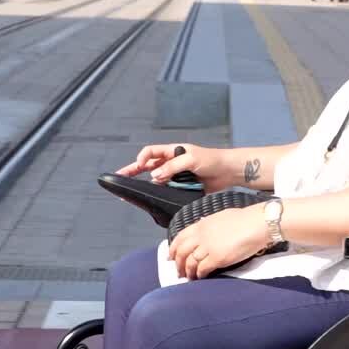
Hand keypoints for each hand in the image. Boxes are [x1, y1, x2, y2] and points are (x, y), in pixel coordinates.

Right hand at [115, 142, 231, 190]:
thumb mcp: (191, 160)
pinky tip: (152, 197)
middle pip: (148, 166)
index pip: (151, 152)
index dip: (142, 158)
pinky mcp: (182, 186)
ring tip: (132, 191)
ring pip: (156, 179)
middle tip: (119, 178)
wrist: (228, 172)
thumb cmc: (212, 160)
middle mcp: (172, 163)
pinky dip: (159, 193)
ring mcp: (176, 175)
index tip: (139, 166)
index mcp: (173, 152)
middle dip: (133, 171)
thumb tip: (155, 176)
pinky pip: (167, 190)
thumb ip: (173, 167)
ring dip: (145, 184)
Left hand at [168, 205, 266, 278]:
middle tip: (178, 272)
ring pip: (190, 262)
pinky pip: (202, 269)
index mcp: (202, 224)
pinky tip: (201, 277)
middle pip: (182, 252)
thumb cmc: (245, 218)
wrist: (258, 223)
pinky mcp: (218, 258)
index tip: (170, 256)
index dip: (173, 248)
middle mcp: (202, 235)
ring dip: (188, 271)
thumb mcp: (221, 216)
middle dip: (178, 263)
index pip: (180, 237)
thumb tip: (203, 224)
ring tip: (189, 277)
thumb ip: (209, 223)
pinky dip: (199, 274)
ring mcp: (209, 247)